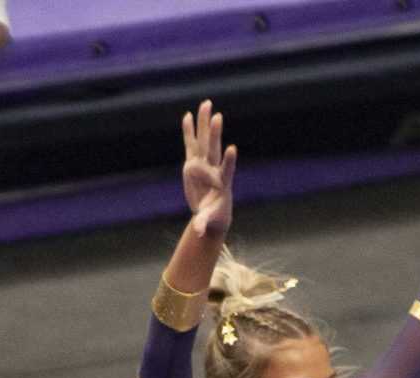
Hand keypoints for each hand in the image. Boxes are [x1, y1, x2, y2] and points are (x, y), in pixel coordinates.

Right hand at [180, 101, 236, 237]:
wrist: (210, 214)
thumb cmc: (213, 218)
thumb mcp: (209, 221)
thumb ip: (203, 223)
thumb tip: (199, 232)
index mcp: (221, 183)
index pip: (226, 169)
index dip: (229, 160)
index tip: (232, 148)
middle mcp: (213, 169)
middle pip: (214, 148)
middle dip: (215, 132)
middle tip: (218, 115)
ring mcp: (203, 164)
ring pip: (204, 140)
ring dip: (205, 123)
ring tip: (206, 104)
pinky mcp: (193, 163)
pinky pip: (191, 144)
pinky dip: (189, 131)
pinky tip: (188, 116)